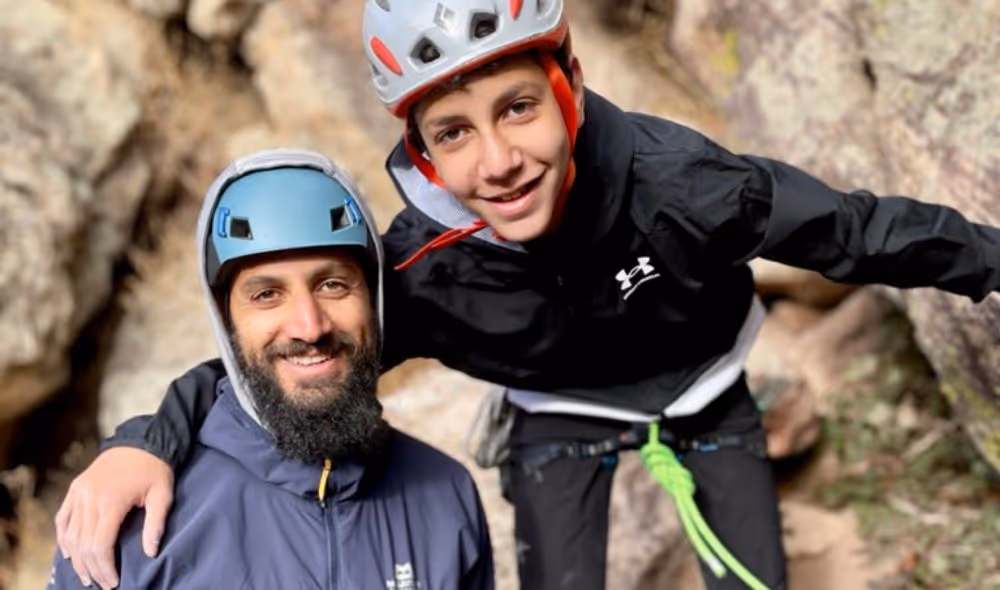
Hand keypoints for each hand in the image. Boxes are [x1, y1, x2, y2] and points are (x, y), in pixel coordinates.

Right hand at [54, 447, 173, 588]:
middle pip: (84, 544)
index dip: (105, 567)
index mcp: (111, 501)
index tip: (114, 582)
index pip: (101, 545)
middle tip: (103, 584)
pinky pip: (63, 518)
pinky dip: (64, 538)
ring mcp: (80, 493)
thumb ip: (156, 524)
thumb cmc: (156, 469)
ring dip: (77, 559)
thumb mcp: (163, 495)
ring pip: (70, 534)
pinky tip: (70, 554)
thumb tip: (150, 553)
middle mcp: (90, 498)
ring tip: (87, 576)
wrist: (143, 440)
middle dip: (93, 569)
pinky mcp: (76, 488)